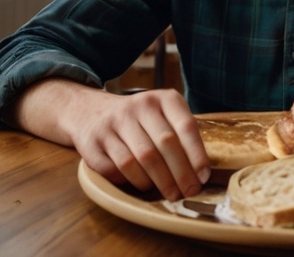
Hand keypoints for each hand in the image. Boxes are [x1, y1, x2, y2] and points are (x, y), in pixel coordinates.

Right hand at [11, 81, 209, 200]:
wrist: (90, 112)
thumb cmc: (138, 121)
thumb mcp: (162, 115)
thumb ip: (180, 136)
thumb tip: (200, 173)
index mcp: (161, 99)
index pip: (185, 126)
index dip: (197, 154)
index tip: (203, 176)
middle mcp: (137, 106)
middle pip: (164, 144)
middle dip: (180, 173)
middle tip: (188, 191)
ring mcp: (113, 123)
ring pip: (140, 159)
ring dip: (158, 181)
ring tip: (170, 193)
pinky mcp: (93, 141)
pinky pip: (116, 168)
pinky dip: (132, 181)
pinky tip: (143, 185)